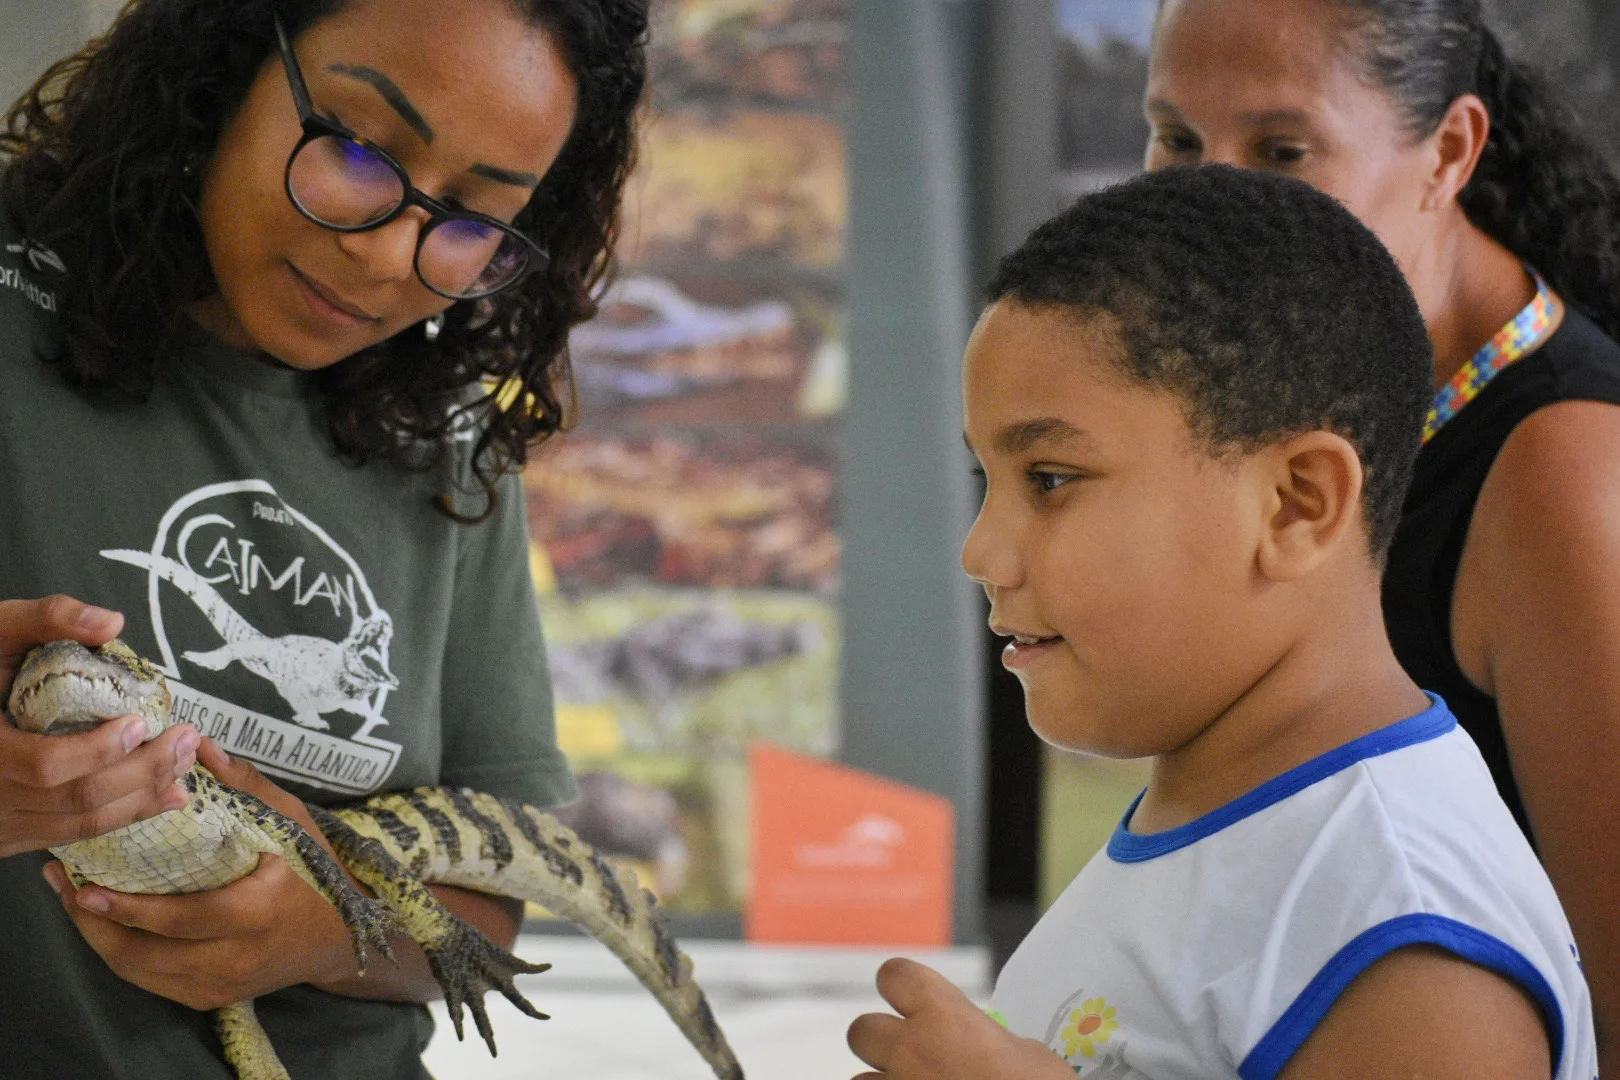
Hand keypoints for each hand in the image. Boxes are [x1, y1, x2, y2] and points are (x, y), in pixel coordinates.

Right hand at [0, 596, 197, 856]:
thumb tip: (112, 623)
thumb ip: (45, 620)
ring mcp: (1, 822)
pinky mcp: (14, 833)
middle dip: (143, 772)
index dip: (98, 751)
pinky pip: (72, 833)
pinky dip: (123, 815)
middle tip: (187, 741)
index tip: (140, 723)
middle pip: (77, 799)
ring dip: (143, 797)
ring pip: (81, 824)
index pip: (46, 766)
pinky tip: (164, 796)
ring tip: (185, 763)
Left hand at [40, 741, 359, 1011]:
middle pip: (145, 954)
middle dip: (96, 925)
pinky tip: (107, 926)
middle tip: (67, 890)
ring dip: (99, 940)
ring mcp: (219, 985)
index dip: (131, 908)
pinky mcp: (209, 997)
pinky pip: (151, 982)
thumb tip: (198, 746)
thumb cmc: (317, 871)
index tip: (88, 888)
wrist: (338, 937)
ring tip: (75, 903)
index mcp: (258, 913)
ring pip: (139, 973)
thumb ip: (245, 785)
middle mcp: (235, 959)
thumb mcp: (292, 821)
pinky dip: (122, 955)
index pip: (184, 918)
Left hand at [847, 959, 1071, 1079]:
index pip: (894, 974)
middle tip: (913, 1054)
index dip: (903, 986)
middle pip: (860, 1030)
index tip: (917, 999)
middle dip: (882, 1041)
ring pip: (860, 1079)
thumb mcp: (1026, 1054)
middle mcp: (909, 1049)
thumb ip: (988, 1039)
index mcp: (944, 1015)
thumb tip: (981, 1046)